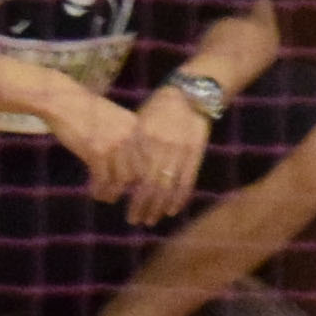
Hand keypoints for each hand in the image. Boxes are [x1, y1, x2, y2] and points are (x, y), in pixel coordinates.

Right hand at [35, 80, 146, 199]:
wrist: (62, 101)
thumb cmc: (85, 112)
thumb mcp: (113, 120)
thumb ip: (125, 138)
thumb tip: (132, 167)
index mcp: (136, 126)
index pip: (148, 158)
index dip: (143, 176)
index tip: (136, 187)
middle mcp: (129, 135)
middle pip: (138, 172)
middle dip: (130, 188)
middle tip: (120, 194)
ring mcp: (114, 144)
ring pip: (121, 179)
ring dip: (113, 192)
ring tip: (106, 197)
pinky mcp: (96, 152)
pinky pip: (102, 179)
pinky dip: (99, 189)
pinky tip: (94, 192)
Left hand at [114, 88, 214, 225]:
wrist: (190, 94)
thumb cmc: (159, 108)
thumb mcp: (140, 122)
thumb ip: (132, 146)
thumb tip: (119, 171)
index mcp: (144, 138)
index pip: (135, 174)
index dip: (130, 195)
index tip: (125, 208)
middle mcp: (161, 147)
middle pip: (150, 186)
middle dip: (142, 207)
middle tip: (135, 220)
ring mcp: (180, 151)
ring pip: (168, 187)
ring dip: (159, 207)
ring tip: (152, 219)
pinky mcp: (195, 154)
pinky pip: (187, 181)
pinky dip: (180, 198)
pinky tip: (172, 210)